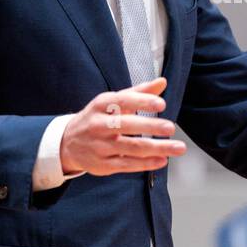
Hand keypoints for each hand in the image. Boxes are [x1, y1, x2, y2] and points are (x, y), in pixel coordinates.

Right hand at [60, 77, 186, 176]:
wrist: (67, 143)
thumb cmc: (98, 118)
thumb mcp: (112, 101)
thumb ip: (139, 92)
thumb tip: (163, 82)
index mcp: (102, 105)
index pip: (123, 101)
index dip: (142, 102)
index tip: (161, 104)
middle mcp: (99, 125)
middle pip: (127, 126)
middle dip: (151, 127)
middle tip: (171, 128)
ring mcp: (100, 146)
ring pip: (131, 148)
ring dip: (157, 148)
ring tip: (178, 147)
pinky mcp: (102, 165)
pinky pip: (127, 165)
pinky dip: (146, 163)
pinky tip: (163, 160)